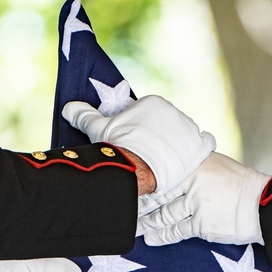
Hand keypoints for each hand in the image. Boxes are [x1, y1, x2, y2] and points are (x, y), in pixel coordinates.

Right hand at [63, 95, 215, 196]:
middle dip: (160, 138)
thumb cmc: (118, 146)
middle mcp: (175, 111)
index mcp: (154, 103)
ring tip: (164, 162)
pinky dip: (195, 152)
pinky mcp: (199, 145)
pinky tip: (184, 161)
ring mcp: (189, 128)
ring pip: (182, 135)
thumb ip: (84, 115)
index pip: (151, 115)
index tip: (137, 143)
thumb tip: (68, 106)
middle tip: (149, 155)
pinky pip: (203, 144)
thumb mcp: (99, 129)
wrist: (136, 168)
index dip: (143, 130)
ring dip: (177, 146)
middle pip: (168, 125)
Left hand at [139, 152, 270, 245]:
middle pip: (158, 193)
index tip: (130, 187)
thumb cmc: (241, 184)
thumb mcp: (217, 165)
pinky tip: (151, 238)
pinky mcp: (202, 223)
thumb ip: (194, 167)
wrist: (263, 204)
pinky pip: (176, 231)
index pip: (162, 172)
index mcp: (195, 163)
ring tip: (135, 226)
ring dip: (147, 222)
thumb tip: (171, 169)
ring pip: (163, 214)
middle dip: (140, 204)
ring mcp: (196, 203)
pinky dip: (161, 236)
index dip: (145, 182)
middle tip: (124, 209)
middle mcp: (193, 180)